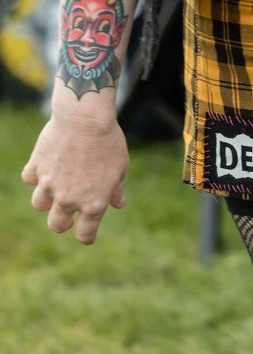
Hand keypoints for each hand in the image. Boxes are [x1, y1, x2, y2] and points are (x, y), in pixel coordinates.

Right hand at [21, 112, 128, 244]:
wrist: (85, 118)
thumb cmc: (108, 141)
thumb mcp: (121, 167)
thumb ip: (117, 190)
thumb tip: (118, 204)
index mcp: (93, 204)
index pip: (85, 235)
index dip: (86, 236)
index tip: (85, 232)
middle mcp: (69, 199)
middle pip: (57, 225)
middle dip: (62, 222)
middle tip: (67, 211)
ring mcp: (49, 185)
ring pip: (40, 205)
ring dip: (47, 199)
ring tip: (56, 185)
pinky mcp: (36, 167)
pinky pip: (30, 178)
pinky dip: (35, 174)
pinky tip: (46, 165)